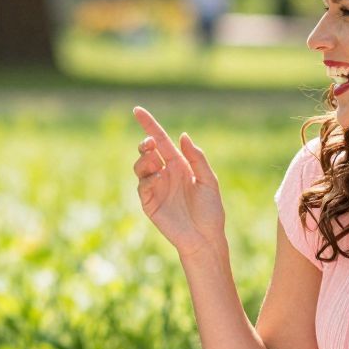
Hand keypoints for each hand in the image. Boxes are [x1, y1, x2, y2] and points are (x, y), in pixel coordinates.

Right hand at [132, 107, 226, 259]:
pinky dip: (147, 179)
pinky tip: (158, 179)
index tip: (137, 110)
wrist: (205, 238)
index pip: (162, 140)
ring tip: (154, 160)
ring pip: (141, 166)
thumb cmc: (211, 211)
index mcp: (180, 165)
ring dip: (144, 159)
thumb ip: (197, 158)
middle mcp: (166, 174)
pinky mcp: (149, 203)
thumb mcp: (209, 180)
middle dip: (145, 143)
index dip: (150, 125)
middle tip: (151, 144)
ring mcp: (156, 188)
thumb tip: (183, 136)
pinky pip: (142, 186)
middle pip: (148, 151)